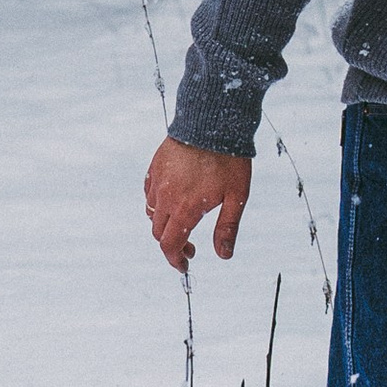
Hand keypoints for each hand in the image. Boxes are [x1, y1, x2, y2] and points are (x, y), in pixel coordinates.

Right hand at [145, 139, 251, 272]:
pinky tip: (172, 200)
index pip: (170, 245)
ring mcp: (158, 181)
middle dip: (172, 245)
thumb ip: (227, 227)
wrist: (213, 121)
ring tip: (183, 222)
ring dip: (164, 225)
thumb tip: (224, 255)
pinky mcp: (155, 167)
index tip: (185, 265)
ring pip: (152, 213)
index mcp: (186, 208)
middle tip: (192, 246)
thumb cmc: (229, 159)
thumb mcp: (237, 196)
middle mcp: (166, 198)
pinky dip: (157, 204)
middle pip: (159, 233)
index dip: (175, 260)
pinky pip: (149, 193)